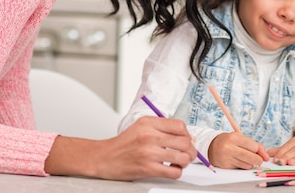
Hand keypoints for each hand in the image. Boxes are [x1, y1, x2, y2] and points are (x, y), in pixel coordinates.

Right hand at [45, 116, 195, 179]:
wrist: (104, 158)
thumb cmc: (124, 143)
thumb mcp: (141, 126)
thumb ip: (162, 128)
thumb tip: (187, 136)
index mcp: (149, 123)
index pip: (180, 126)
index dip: (187, 134)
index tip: (186, 140)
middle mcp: (149, 136)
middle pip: (185, 142)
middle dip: (190, 150)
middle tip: (187, 153)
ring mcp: (149, 153)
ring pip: (182, 157)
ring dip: (185, 162)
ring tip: (179, 162)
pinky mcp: (147, 169)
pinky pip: (173, 172)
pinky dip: (176, 172)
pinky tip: (170, 169)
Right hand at [208, 132, 269, 168]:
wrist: (211, 147)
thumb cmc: (228, 141)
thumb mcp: (240, 137)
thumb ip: (254, 144)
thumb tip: (265, 155)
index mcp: (234, 138)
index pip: (253, 146)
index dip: (260, 150)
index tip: (262, 152)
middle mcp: (229, 148)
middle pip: (251, 157)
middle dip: (258, 159)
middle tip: (259, 158)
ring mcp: (227, 158)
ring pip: (247, 165)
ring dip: (251, 163)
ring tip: (247, 158)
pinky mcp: (226, 166)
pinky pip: (241, 168)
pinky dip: (244, 165)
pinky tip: (240, 161)